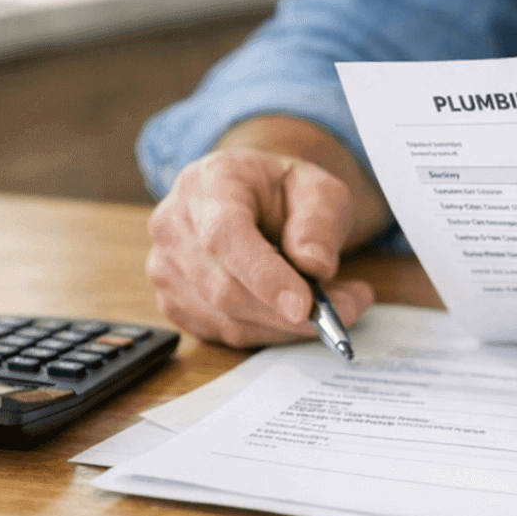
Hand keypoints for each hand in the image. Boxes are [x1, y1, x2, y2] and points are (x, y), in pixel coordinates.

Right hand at [145, 147, 375, 346]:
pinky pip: (225, 333)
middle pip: (223, 288)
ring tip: (338, 305)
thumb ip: (320, 220)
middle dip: (290, 312)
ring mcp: (167, 267)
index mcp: (208, 182)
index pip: (224, 236)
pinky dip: (272, 332)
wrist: (258, 198)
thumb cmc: (285, 191)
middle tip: (349, 307)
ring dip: (288, 326)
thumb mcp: (319, 188)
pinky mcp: (175, 302)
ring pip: (227, 319)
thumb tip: (313, 266)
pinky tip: (300, 313)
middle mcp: (174, 224)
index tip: (304, 305)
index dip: (263, 276)